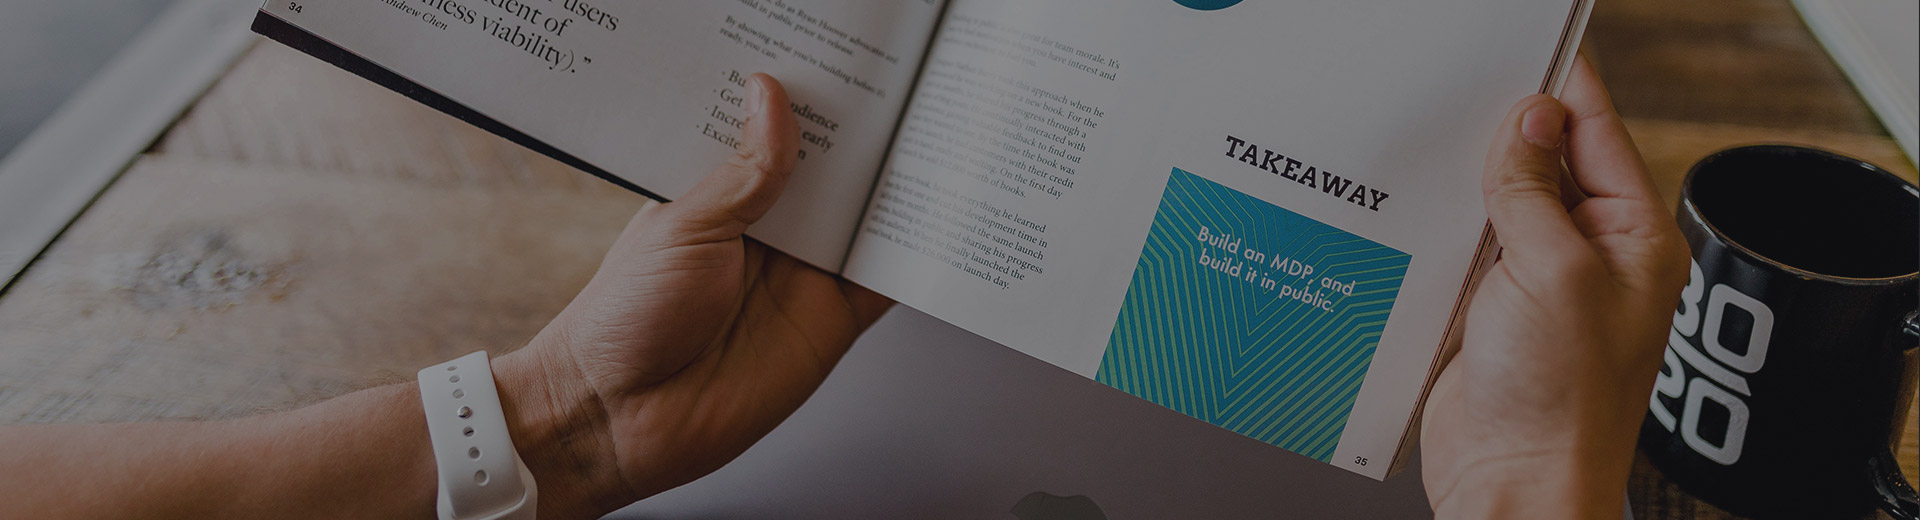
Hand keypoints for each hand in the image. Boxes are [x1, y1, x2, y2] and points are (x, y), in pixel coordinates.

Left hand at [491, 74, 892, 517]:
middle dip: (865, 136)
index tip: (841, 62)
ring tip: (933, 138)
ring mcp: (804, 275)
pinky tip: (940, 221)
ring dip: (899, 188)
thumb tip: (772, 96)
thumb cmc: (627, 319)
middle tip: (902, 88)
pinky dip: (914, 256)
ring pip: (867, 219)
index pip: (778, 136)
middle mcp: (770, 230)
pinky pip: (884, 282)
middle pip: (833, 172)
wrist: (620, 418)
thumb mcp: (685, 225)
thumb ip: (746, 171)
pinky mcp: (832, 322)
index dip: (808, 103)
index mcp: (724, 194)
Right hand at [1420, 57, 1689, 518]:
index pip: (1596, 136)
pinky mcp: (1489, 311)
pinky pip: (1463, 248)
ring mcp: (1537, 284)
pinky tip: (1414, 209)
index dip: (1558, 89)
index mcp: (1632, 240)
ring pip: (1496, 204)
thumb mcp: (1552, 272)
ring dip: (1465, 183)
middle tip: (1458, 98)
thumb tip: (1528, 122)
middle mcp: (1589, 257)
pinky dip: (1439, 226)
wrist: (1512, 483)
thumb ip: (1532, 191)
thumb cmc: (1559, 404)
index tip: (1524, 49)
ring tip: (1431, 149)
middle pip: (1543, 165)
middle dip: (1501, 133)